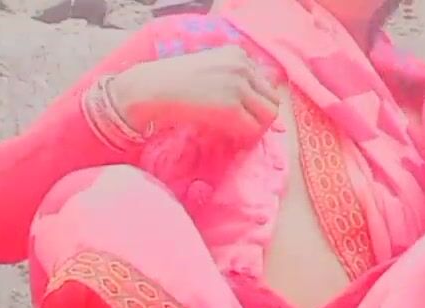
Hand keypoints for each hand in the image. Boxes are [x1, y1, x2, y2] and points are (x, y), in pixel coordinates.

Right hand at [109, 45, 279, 141]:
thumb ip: (232, 79)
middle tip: (242, 126)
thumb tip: (255, 104)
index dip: (255, 101)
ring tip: (235, 132)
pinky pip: (253, 129)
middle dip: (260, 115)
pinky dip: (245, 136)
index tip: (241, 112)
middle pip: (273, 99)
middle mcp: (243, 66)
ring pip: (269, 115)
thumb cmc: (173, 81)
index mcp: (237, 54)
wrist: (151, 88)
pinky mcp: (232, 107)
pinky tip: (228, 135)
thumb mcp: (209, 69)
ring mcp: (239, 86)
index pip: (265, 82)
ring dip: (255, 126)